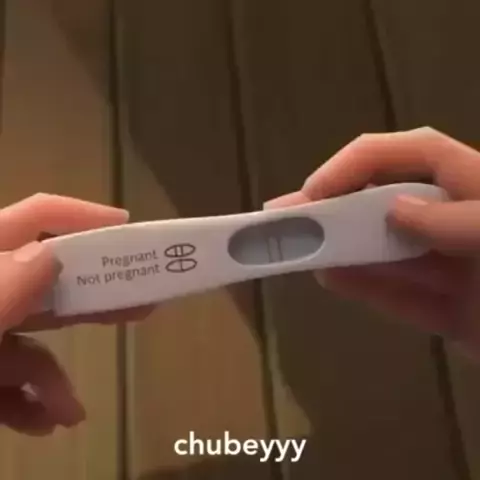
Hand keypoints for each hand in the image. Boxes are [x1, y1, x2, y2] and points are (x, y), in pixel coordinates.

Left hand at [0, 193, 153, 433]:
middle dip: (96, 296)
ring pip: (31, 339)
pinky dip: (32, 399)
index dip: (83, 216)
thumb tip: (50, 254)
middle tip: (144, 302)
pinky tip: (46, 421)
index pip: (35, 219)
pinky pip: (13, 375)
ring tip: (71, 410)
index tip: (132, 231)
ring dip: (55, 374)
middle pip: (48, 280)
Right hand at [265, 127, 479, 358]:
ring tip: (298, 250)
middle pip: (388, 204)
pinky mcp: (454, 314)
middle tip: (285, 215)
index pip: (411, 156)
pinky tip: (330, 280)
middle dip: (334, 207)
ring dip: (341, 250)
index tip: (317, 189)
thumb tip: (397, 209)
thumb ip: (467, 219)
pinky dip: (365, 289)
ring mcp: (458, 272)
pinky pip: (401, 298)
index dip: (358, 164)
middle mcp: (464, 225)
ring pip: (388, 254)